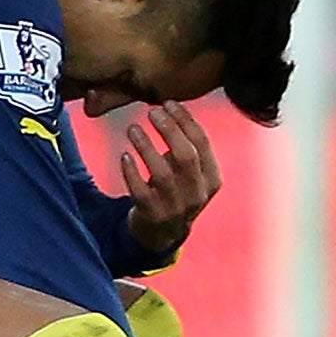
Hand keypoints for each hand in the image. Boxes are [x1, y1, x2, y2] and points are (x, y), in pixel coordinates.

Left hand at [122, 102, 221, 254]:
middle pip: (186, 156)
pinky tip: (124, 155)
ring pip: (162, 173)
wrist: (164, 233)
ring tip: (132, 129)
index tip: (167, 103)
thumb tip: (167, 107)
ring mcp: (175, 207)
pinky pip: (140, 191)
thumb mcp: (191, 172)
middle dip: (169, 130)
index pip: (202, 142)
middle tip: (151, 112)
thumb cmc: (176, 190)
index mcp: (212, 178)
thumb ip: (186, 145)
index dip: (185, 119)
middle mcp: (197, 194)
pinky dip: (131, 172)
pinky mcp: (153, 215)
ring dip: (146, 147)